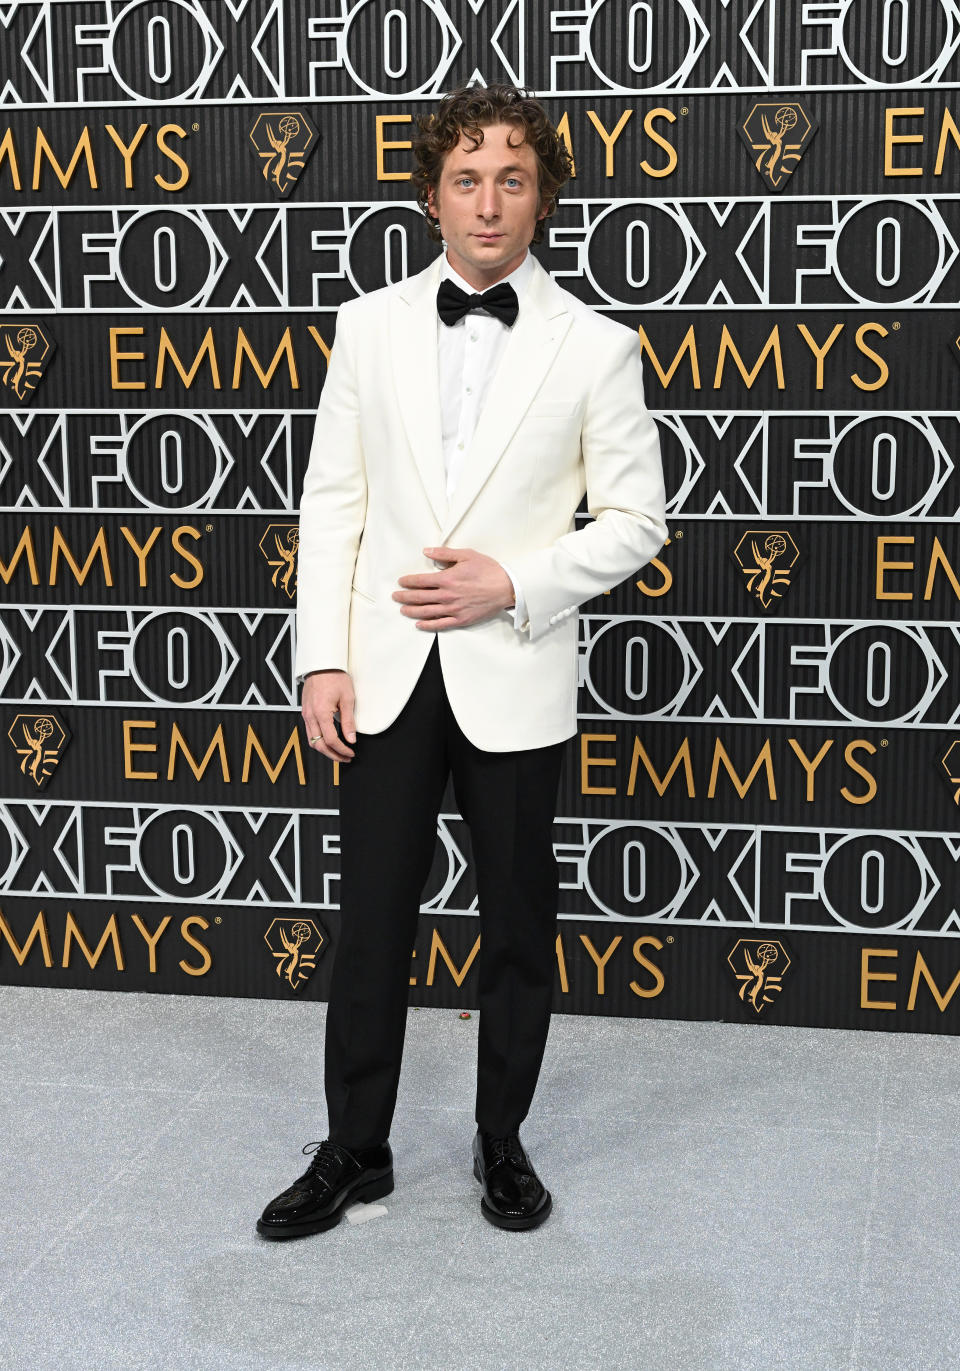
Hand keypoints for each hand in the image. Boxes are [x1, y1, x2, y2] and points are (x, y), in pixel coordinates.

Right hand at [301, 670, 356, 762]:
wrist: (321, 664)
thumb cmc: (334, 677)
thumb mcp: (347, 699)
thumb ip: (349, 722)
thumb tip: (351, 739)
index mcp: (321, 713)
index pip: (331, 740)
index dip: (342, 750)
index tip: (351, 753)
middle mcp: (310, 716)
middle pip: (319, 745)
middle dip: (333, 755)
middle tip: (345, 758)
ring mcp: (306, 714)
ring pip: (312, 741)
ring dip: (325, 750)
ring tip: (338, 752)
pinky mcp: (305, 712)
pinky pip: (310, 732)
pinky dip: (319, 740)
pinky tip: (329, 741)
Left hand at [394, 546, 514, 630]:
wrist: (506, 587)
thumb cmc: (488, 570)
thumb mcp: (467, 555)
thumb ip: (445, 553)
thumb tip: (427, 551)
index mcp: (448, 578)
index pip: (421, 581)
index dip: (408, 581)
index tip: (401, 581)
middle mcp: (448, 595)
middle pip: (419, 597)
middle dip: (404, 596)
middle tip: (396, 596)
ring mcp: (454, 609)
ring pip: (426, 612)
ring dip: (412, 611)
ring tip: (403, 610)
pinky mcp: (461, 619)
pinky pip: (440, 624)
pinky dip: (428, 625)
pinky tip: (419, 624)